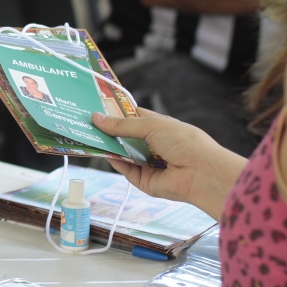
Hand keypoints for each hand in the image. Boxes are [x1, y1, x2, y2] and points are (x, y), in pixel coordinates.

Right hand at [93, 108, 247, 219]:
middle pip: (124, 136)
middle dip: (108, 129)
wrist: (201, 173)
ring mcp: (147, 163)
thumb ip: (122, 125)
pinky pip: (124, 169)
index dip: (116, 112)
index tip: (96, 106)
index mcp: (159, 127)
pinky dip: (113, 160)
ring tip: (87, 133)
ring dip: (107, 144)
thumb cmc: (184, 142)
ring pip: (122, 152)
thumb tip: (97, 118)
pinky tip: (101, 150)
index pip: (133, 117)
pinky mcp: (143, 180)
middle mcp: (152, 144)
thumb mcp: (152, 125)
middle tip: (85, 120)